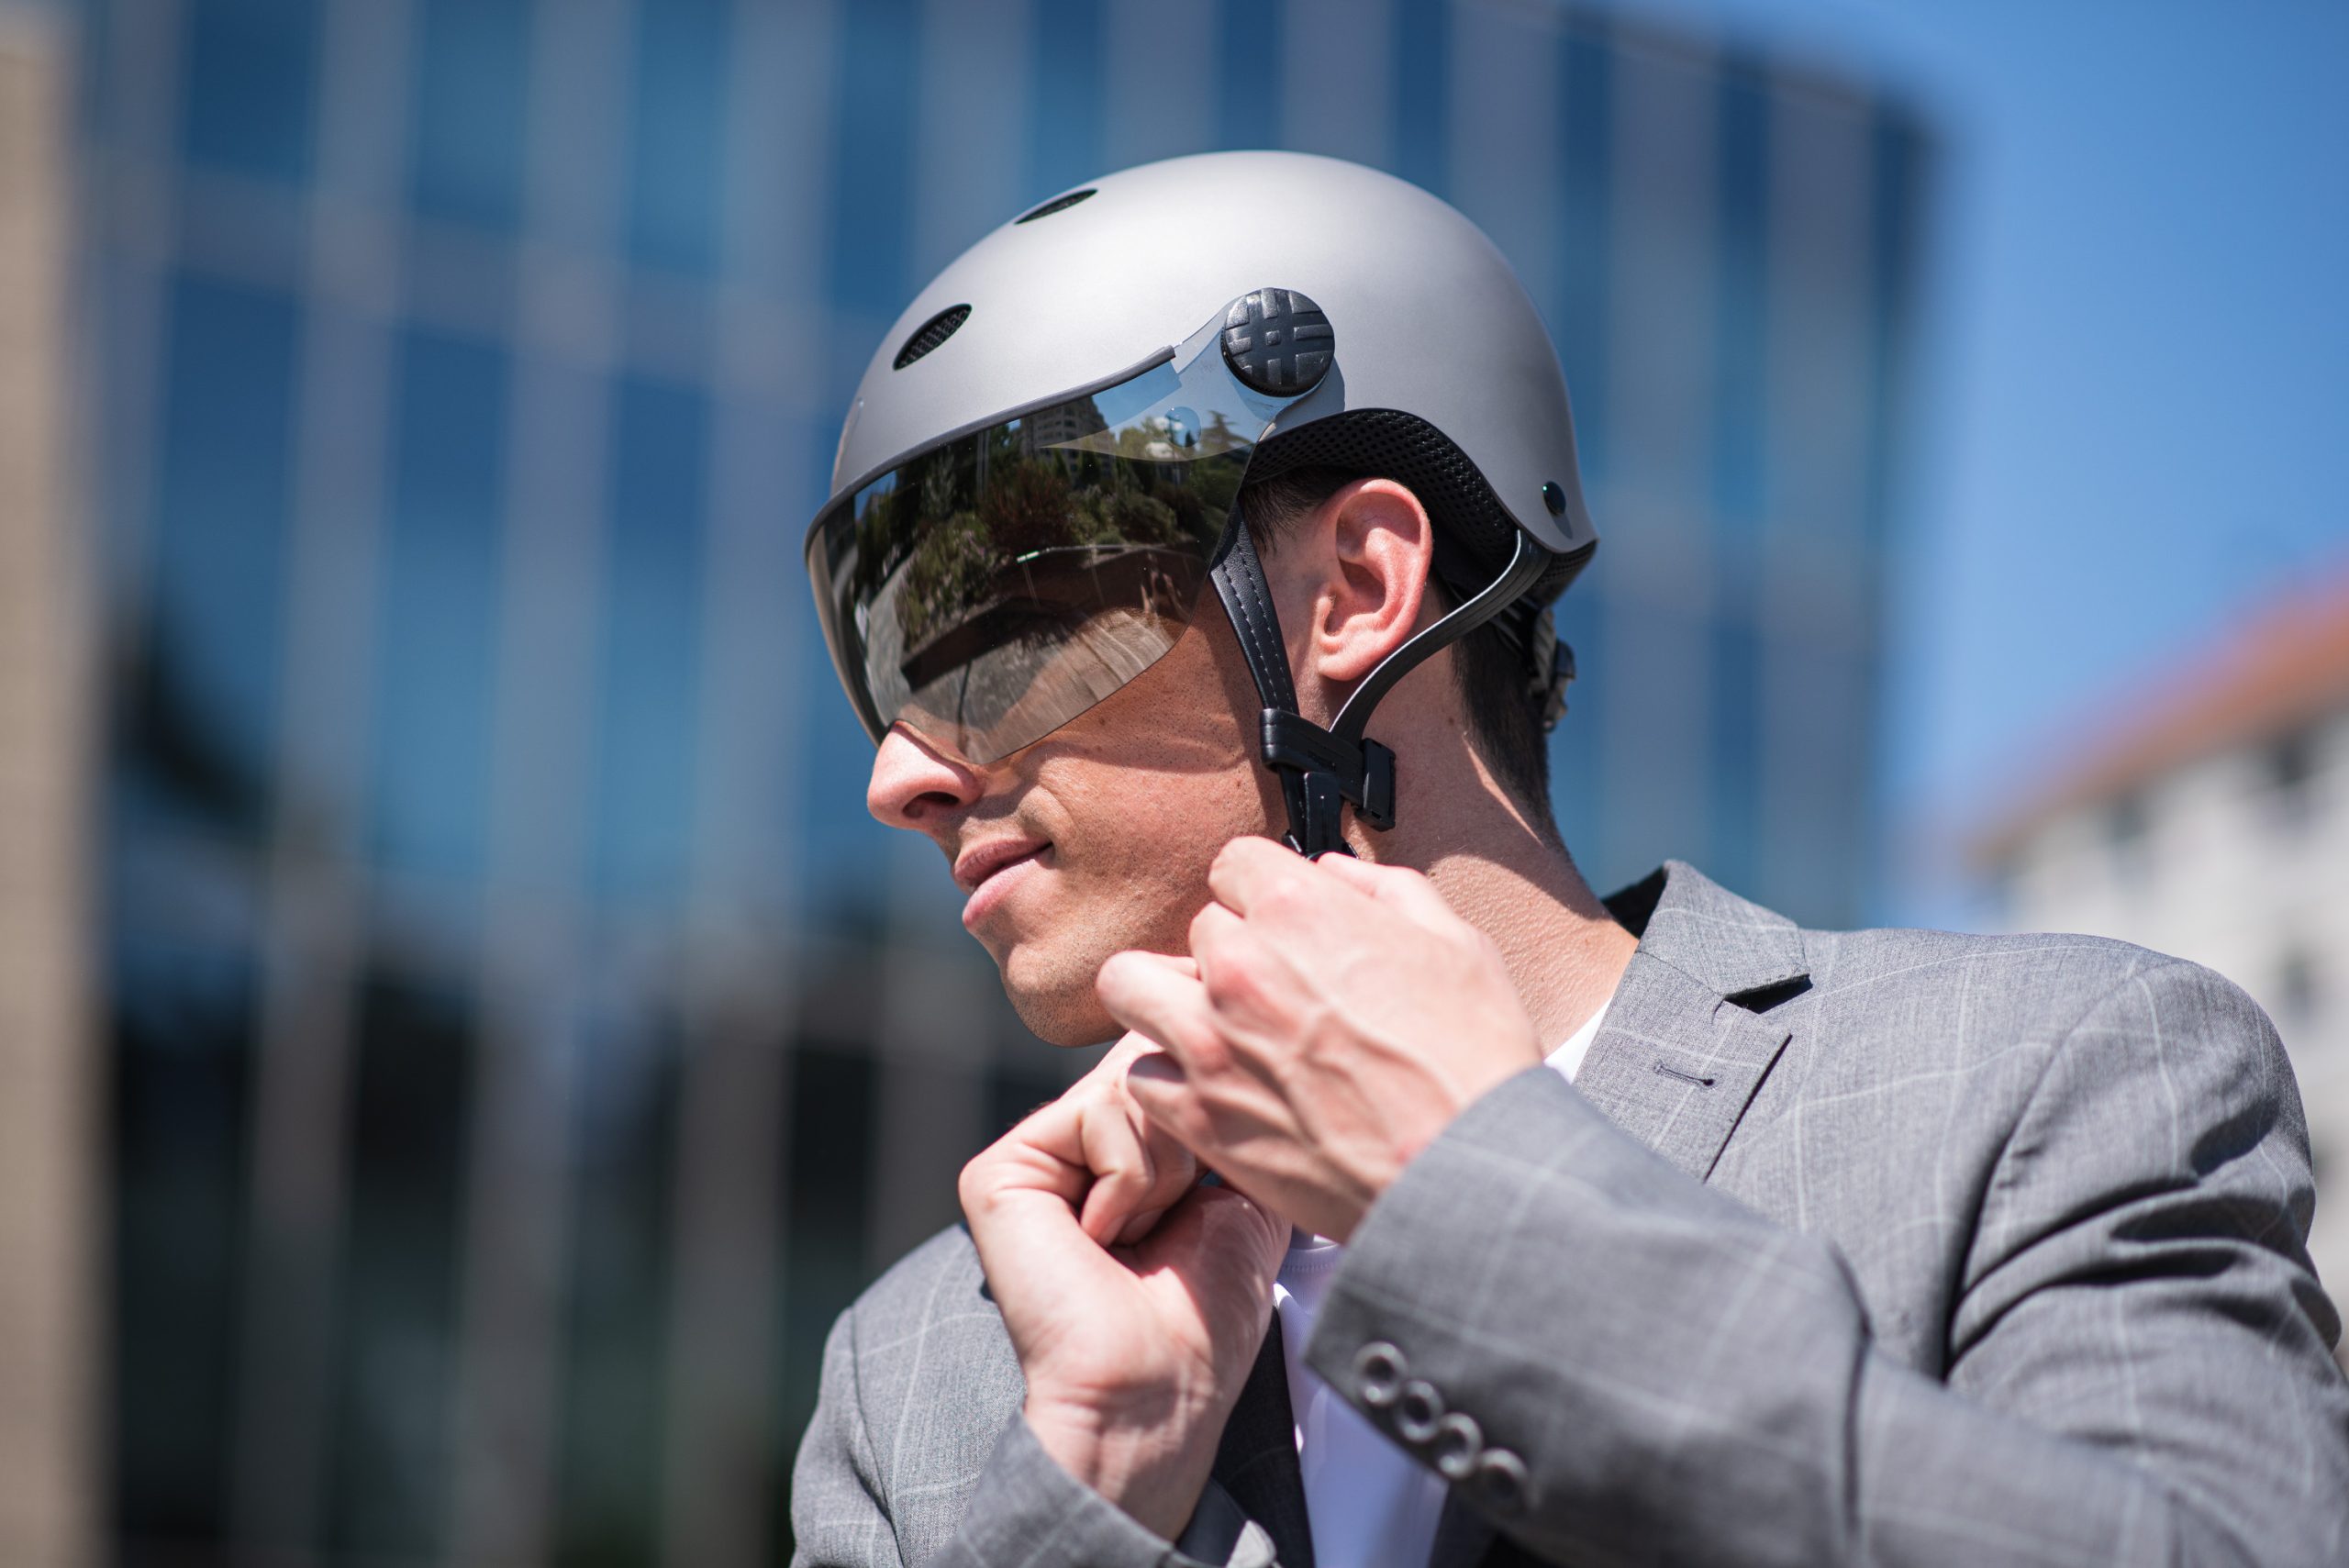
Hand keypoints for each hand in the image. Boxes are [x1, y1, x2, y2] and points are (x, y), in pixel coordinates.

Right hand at [958, 1035, 1288, 1538]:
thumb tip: (1226, 1042)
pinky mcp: (1000, 1169)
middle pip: (1153, 1062)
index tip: (1218, 1177)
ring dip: (1164, 1171)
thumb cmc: (1203, 1314)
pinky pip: (1097, 1113)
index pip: (1167, 1064)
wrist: (1157, 1387)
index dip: (1209, 1094)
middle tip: (1172, 1226)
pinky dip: (1128, 1180)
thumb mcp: (1238, 1190)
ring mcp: (1033, 1154)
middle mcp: (1071, 1144)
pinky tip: (1102, 1241)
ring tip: (1137, 1239)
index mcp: (1120, 1149)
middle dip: (1192, 1141)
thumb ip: (1221, 1114)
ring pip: (1130, 1085)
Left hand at [1098, 837, 1544, 1240]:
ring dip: (1165, 998)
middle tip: (1271, 994)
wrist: (1466, 1174)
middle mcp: (1241, 965)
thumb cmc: (1472, 1062)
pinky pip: (1139, 1075)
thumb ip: (1383, 890)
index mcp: (1300, 909)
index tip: (1280, 925)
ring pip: (1129, 984)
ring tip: (1208, 1028)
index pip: (1234, 862)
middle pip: (1198, 928)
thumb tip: (1330, 871)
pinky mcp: (1198, 1115)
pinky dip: (1168, 1082)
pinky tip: (1215, 1093)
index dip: (1262, 892)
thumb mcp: (1455, 944)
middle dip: (1232, 952)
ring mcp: (1209, 1042)